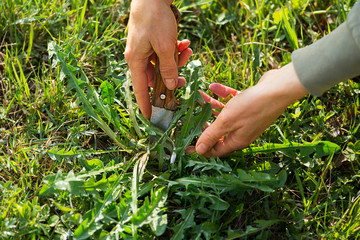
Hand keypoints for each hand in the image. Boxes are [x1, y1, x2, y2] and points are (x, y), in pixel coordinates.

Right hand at [124, 0, 191, 118]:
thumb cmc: (155, 19)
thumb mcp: (165, 47)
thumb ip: (168, 68)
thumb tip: (169, 86)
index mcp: (135, 60)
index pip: (139, 89)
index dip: (145, 104)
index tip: (149, 117)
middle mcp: (137, 57)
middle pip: (154, 77)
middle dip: (171, 77)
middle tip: (184, 78)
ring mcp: (144, 49)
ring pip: (162, 65)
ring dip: (176, 61)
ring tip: (187, 51)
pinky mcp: (150, 42)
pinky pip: (163, 53)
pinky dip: (174, 51)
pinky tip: (185, 44)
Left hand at [195, 63, 307, 156]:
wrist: (278, 88)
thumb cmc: (253, 106)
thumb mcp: (227, 122)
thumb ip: (212, 135)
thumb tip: (199, 151)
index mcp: (236, 140)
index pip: (215, 150)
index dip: (201, 147)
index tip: (187, 143)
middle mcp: (241, 131)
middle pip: (217, 131)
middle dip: (204, 123)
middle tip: (191, 116)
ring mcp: (245, 118)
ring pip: (223, 114)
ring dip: (211, 105)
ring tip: (199, 96)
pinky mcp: (248, 104)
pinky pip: (232, 101)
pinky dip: (222, 94)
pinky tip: (213, 86)